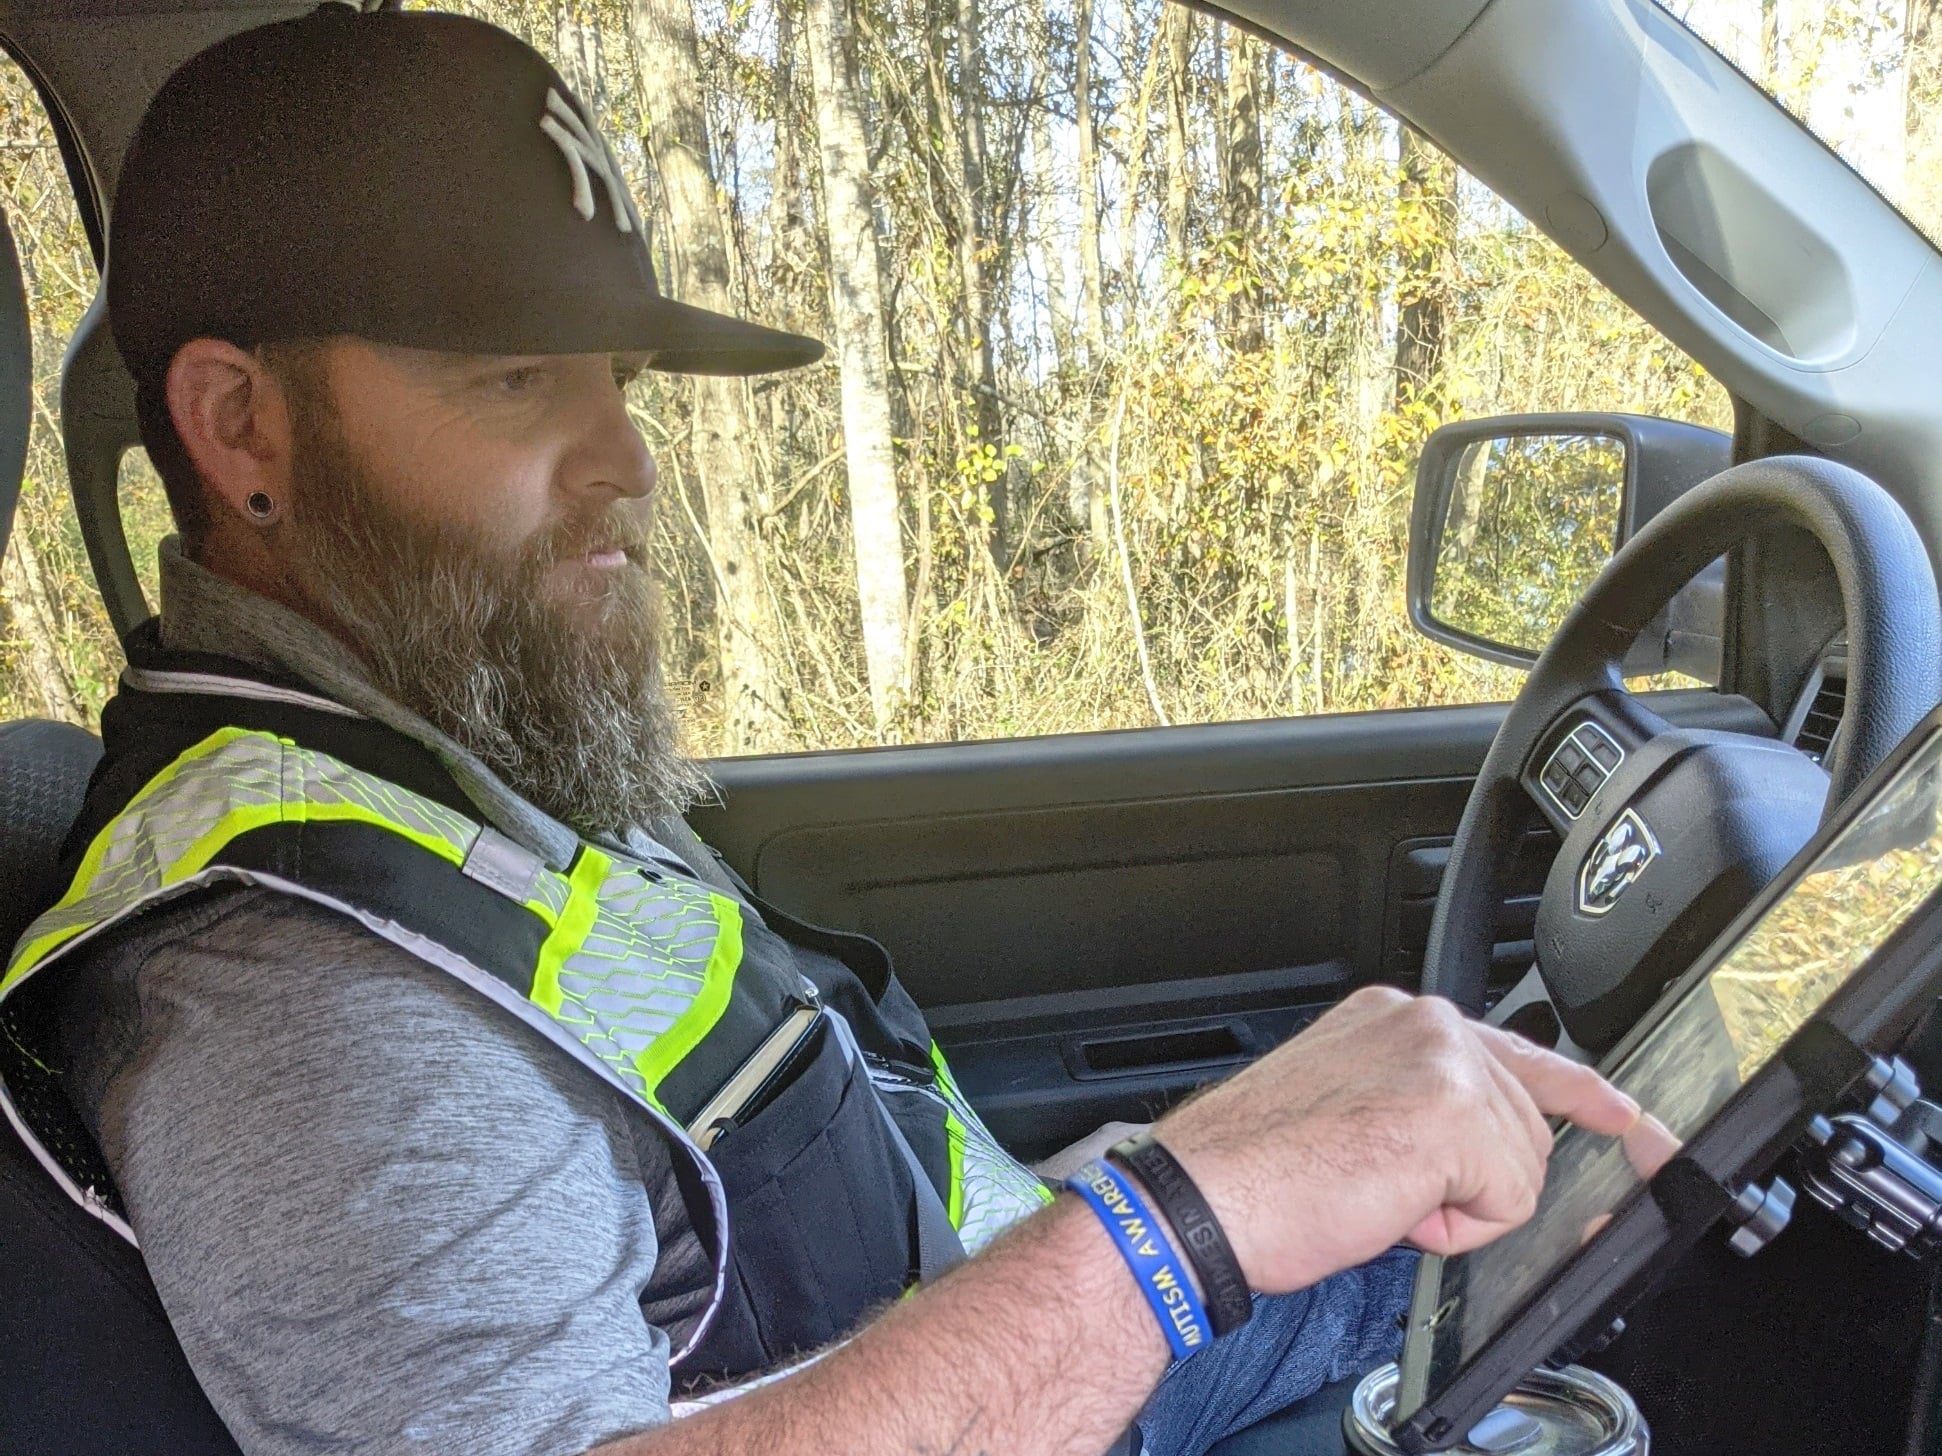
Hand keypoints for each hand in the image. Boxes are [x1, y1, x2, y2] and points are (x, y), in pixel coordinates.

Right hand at [1151, 986, 1639, 1293]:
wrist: (1203, 1196)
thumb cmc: (1254, 1170)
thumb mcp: (1348, 1108)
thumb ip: (1421, 1105)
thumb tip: (1478, 1154)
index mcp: (1395, 1016)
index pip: (1517, 1052)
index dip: (1584, 1095)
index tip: (1631, 1120)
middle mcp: (1425, 1023)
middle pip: (1525, 1125)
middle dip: (1474, 1180)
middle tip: (1384, 1189)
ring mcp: (1444, 1061)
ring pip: (1521, 1166)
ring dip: (1461, 1206)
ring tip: (1376, 1195)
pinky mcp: (1454, 1113)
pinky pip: (1507, 1201)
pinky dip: (1458, 1228)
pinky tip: (1390, 1206)